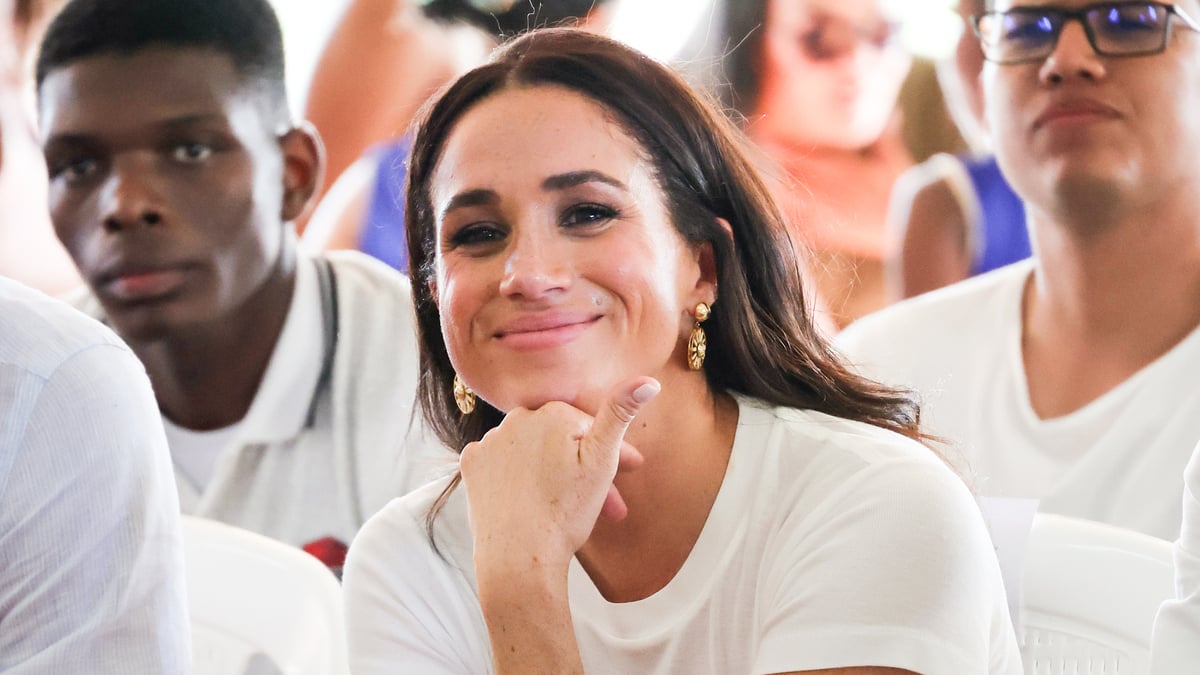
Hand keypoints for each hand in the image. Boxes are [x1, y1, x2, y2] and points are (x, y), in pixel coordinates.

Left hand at [460, 377, 659, 572]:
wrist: (518, 558)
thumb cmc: (564, 513)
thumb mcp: (602, 462)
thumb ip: (620, 415)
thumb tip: (648, 381)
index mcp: (551, 413)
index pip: (589, 426)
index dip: (614, 451)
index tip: (631, 471)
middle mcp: (516, 419)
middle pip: (560, 439)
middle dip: (583, 465)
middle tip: (609, 501)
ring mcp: (490, 441)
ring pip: (531, 450)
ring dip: (550, 469)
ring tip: (570, 504)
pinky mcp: (472, 464)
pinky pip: (502, 462)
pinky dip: (517, 474)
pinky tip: (530, 494)